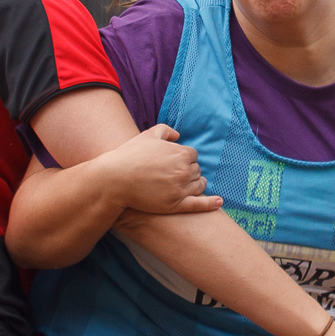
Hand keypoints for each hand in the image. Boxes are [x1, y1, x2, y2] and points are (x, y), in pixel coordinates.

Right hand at [99, 124, 221, 215]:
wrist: (115, 179)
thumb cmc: (129, 155)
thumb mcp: (148, 135)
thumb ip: (166, 130)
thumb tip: (178, 136)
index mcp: (181, 153)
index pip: (192, 155)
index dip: (182, 158)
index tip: (171, 162)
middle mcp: (184, 171)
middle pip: (196, 170)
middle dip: (187, 171)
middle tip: (170, 174)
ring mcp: (181, 189)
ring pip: (199, 185)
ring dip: (195, 184)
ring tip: (182, 185)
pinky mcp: (176, 205)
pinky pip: (199, 204)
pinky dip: (211, 203)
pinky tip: (219, 202)